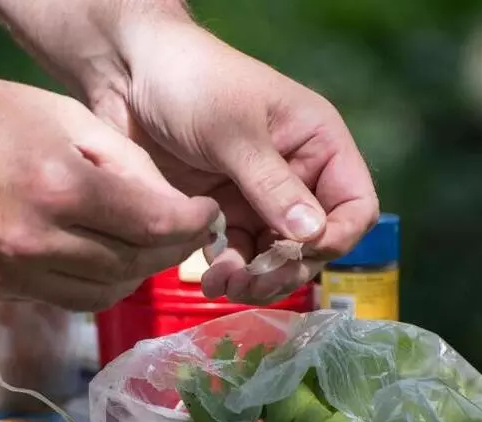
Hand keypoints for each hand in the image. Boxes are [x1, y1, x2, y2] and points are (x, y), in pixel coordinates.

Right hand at [0, 71, 218, 309]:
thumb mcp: (62, 116)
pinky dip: (91, 282)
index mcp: (60, 188)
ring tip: (141, 245)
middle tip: (181, 230)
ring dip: (133, 273)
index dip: (191, 224)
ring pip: (102, 295)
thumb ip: (125, 161)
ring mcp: (11, 276)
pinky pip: (63, 299)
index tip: (204, 214)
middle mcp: (37, 243)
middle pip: (133, 267)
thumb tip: (167, 203)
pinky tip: (95, 255)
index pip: (154, 227)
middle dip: (169, 250)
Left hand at [91, 21, 378, 303]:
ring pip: (274, 256)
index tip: (299, 254)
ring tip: (224, 287)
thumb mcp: (234, 132)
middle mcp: (295, 174)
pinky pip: (237, 253)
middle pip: (314, 242)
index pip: (353, 206)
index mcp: (317, 144)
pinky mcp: (221, 211)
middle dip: (287, 268)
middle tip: (252, 284)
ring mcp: (256, 196)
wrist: (128, 74)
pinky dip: (228, 271)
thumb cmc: (191, 83)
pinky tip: (209, 279)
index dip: (336, 238)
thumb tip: (313, 236)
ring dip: (255, 278)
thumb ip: (273, 185)